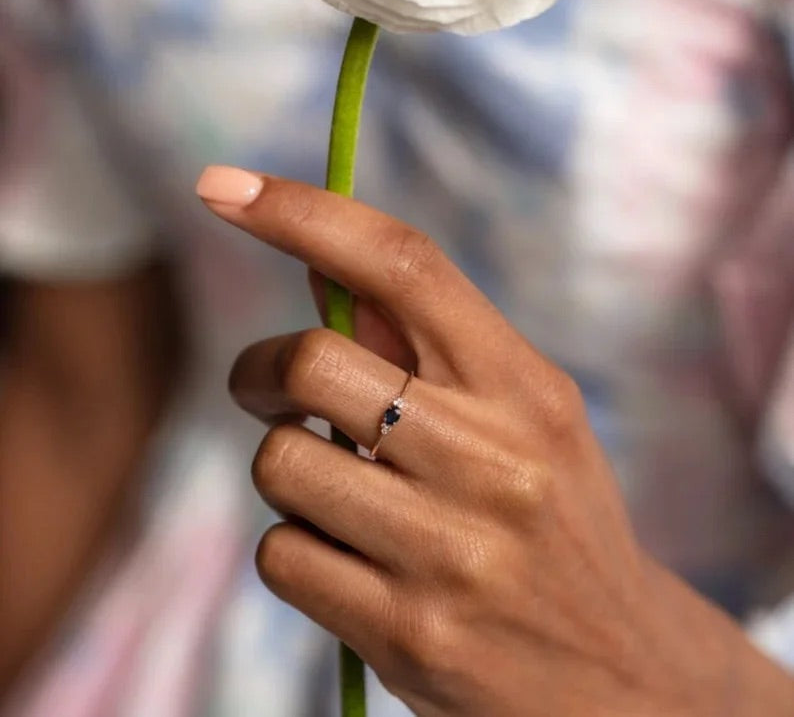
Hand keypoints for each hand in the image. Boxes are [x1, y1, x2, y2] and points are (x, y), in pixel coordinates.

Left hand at [198, 165, 793, 716]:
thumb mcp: (525, 421)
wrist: (619, 674)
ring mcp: (453, 552)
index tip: (223, 188)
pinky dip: (295, 550)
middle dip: (262, 370)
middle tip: (272, 388)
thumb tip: (313, 267)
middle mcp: (496, 459)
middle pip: (311, 360)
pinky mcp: (409, 634)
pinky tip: (353, 566)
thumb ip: (424, 344)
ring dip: (287, 469)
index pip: (404, 264)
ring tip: (341, 495)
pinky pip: (282, 556)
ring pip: (281, 463)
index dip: (304, 213)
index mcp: (526, 388)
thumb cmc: (554, 522)